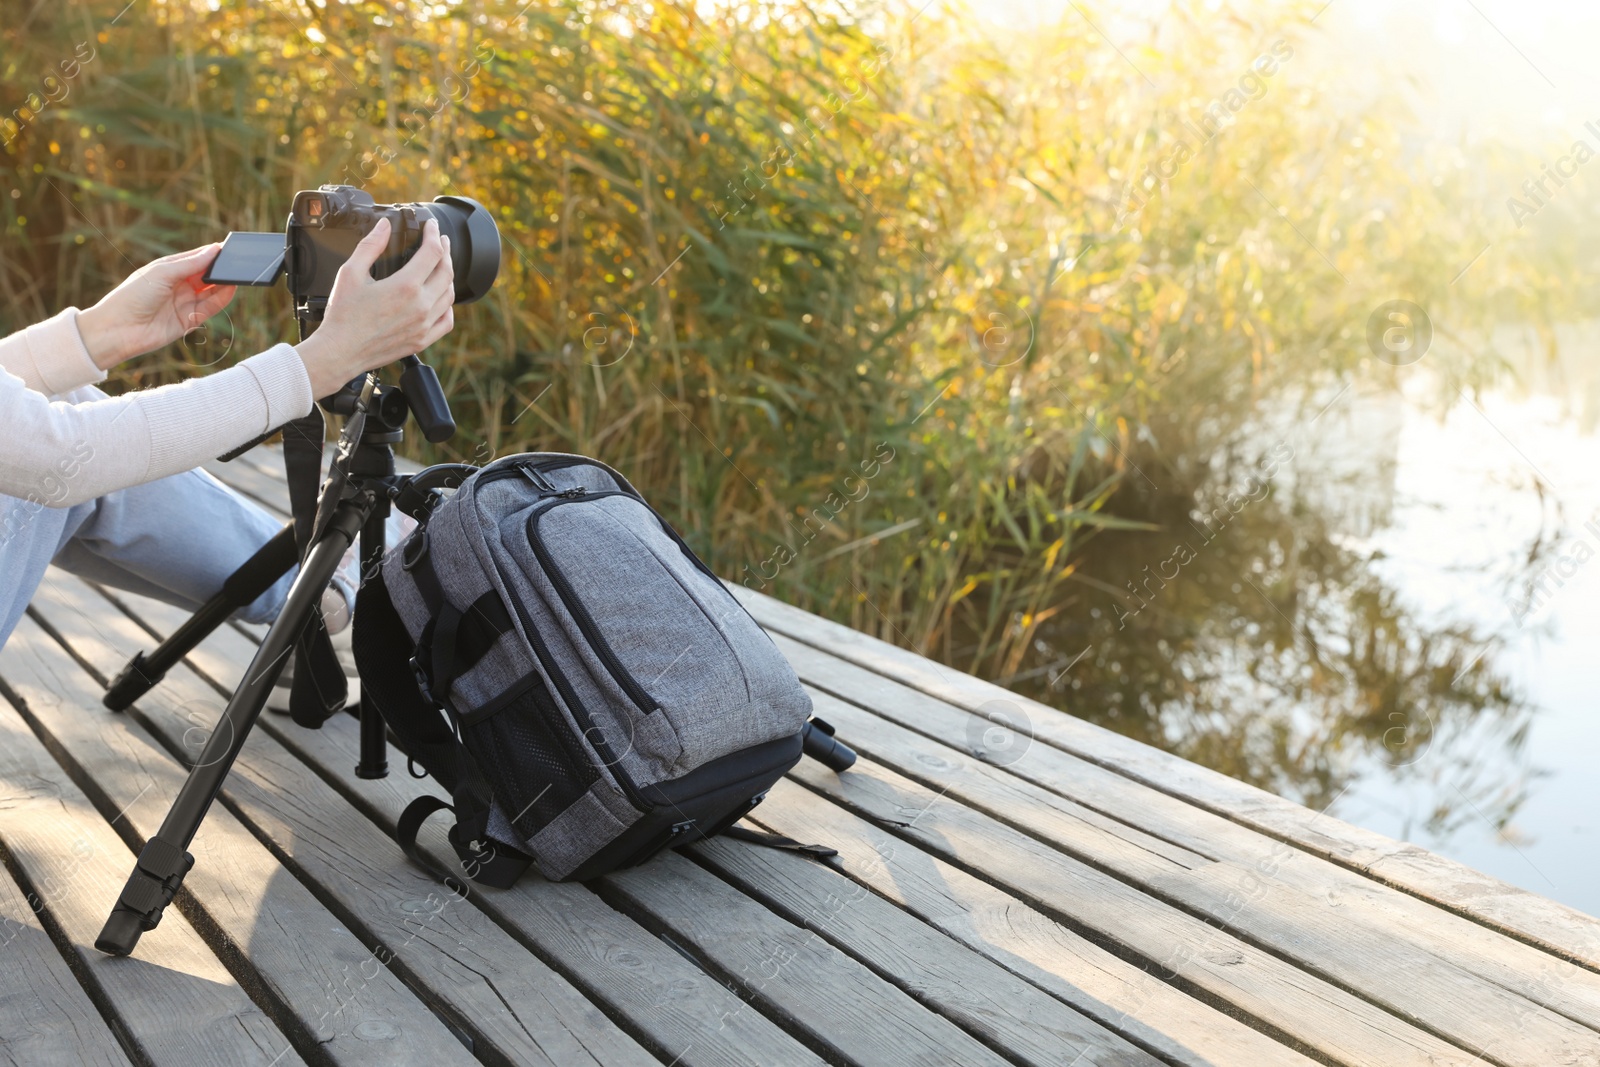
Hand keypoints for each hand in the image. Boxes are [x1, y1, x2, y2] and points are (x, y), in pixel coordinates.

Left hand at [77, 244, 236, 368]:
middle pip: (206, 274)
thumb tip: (213, 250)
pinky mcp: (190, 320)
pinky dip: (223, 298)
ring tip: (238, 274)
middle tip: (238, 261)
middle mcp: (179, 285)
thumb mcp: (162, 273)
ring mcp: (185, 302)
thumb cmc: (133, 296)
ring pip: (212, 290)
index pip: (196, 258)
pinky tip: (231, 288)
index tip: (228, 247)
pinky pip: (211, 307)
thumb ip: (190, 263)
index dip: (212, 253)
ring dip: (225, 282)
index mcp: (169, 269)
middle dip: (221, 268)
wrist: (119, 330)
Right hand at [294, 217, 454, 398]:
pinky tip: (441, 299)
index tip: (432, 227)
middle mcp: (421, 306)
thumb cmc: (343, 315)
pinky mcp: (422, 340)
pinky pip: (446, 321)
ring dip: (447, 276)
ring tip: (440, 266)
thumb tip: (384, 226)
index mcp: (405, 286)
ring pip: (449, 295)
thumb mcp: (351, 272)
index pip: (432, 252)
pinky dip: (447, 306)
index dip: (435, 234)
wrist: (340, 352)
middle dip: (445, 252)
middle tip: (441, 241)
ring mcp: (424, 325)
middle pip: (446, 272)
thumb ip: (370, 246)